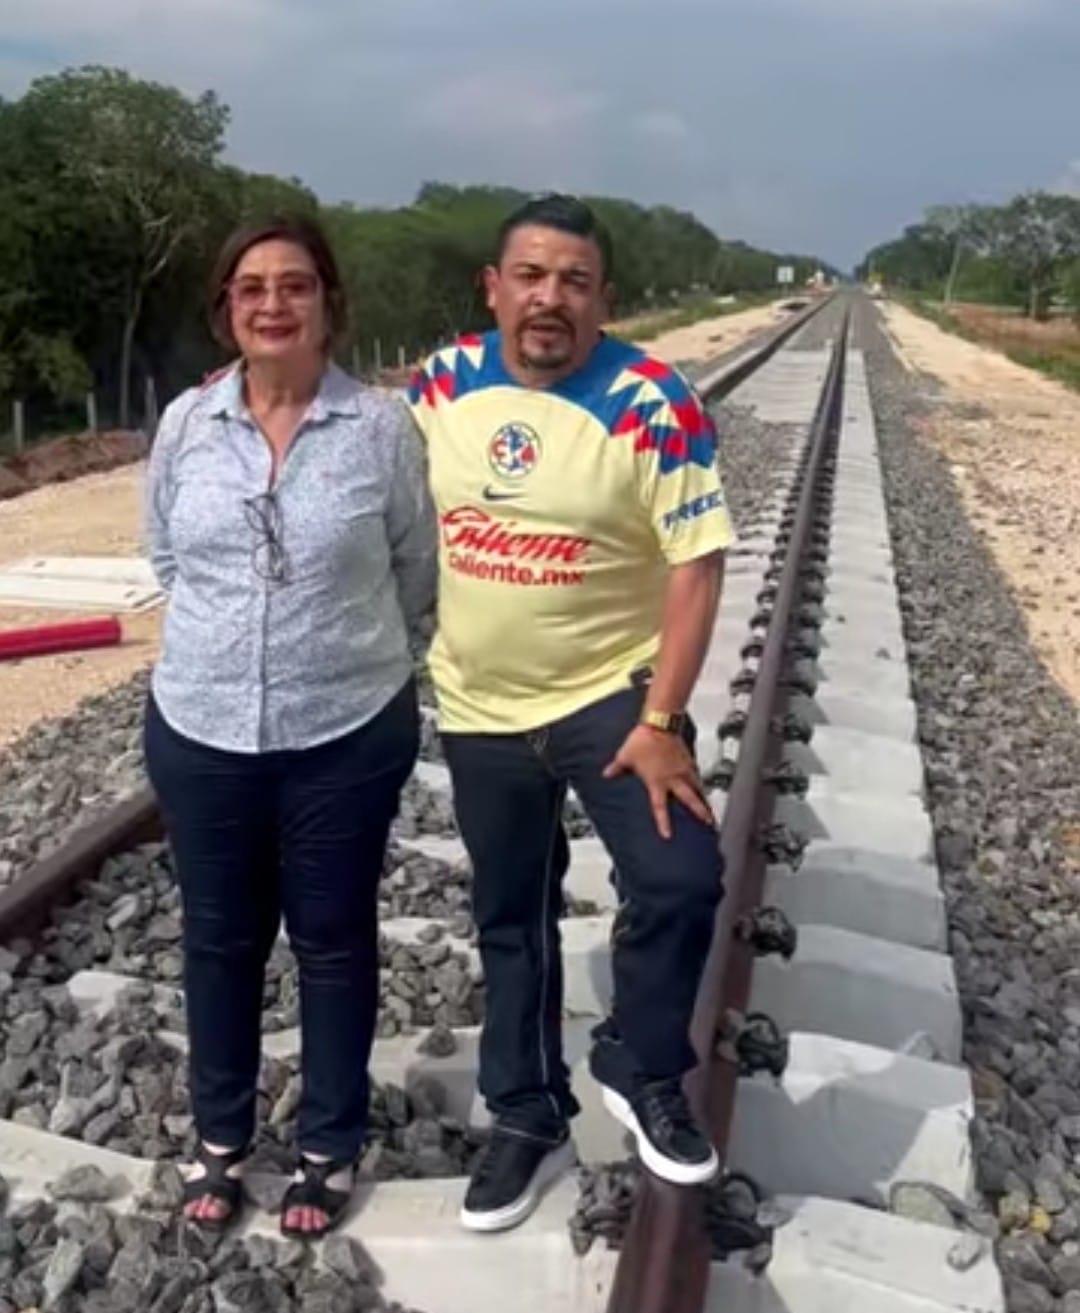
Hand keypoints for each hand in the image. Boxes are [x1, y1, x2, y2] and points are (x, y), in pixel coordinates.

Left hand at [603, 724, 715, 839]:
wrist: (659, 723)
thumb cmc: (643, 739)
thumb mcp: (625, 756)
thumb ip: (617, 768)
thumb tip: (607, 773)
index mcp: (657, 782)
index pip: (660, 807)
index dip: (664, 822)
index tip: (668, 835)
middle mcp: (673, 778)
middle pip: (690, 799)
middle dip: (701, 812)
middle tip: (709, 822)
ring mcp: (683, 768)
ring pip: (697, 786)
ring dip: (704, 797)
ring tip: (710, 806)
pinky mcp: (688, 758)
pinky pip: (696, 773)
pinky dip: (699, 780)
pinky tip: (701, 784)